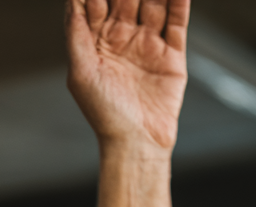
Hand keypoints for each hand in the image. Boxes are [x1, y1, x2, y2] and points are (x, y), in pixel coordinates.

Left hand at [66, 0, 188, 152]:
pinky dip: (179, 1)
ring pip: (154, 3)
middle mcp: (124, 39)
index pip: (99, 1)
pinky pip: (178, 21)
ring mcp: (149, 45)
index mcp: (98, 42)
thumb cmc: (105, 115)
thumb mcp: (81, 72)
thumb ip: (76, 33)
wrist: (137, 143)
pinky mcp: (172, 56)